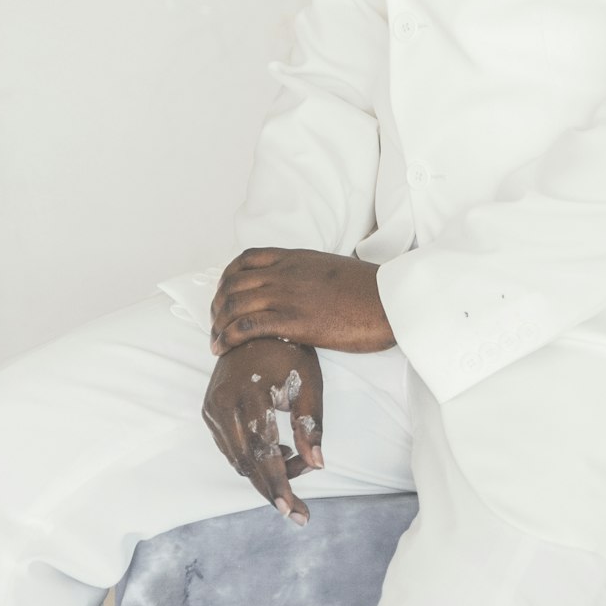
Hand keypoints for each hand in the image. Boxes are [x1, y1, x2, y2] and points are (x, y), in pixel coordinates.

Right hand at [201, 338, 323, 525]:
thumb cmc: (289, 353)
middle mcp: (223, 403)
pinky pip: (231, 447)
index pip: (264, 451)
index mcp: (250, 393)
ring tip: (296, 460)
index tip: (293, 511)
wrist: (256, 327)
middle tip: (298, 510)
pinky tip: (277, 448)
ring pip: (238, 459)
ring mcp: (212, 407)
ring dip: (265, 471)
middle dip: (273, 488)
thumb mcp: (308, 383)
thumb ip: (311, 425)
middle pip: (247, 462)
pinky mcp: (209, 410)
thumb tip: (317, 465)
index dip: (279, 483)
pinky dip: (253, 457)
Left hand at [209, 247, 394, 356]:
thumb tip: (307, 285)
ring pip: (235, 304)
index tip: (224, 295)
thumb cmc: (370, 290)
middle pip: (233, 283)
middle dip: (217, 304)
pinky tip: (222, 348)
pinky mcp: (293, 321)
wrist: (390, 300)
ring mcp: (288, 295)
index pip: (246, 259)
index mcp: (296, 257)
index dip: (227, 277)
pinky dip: (228, 337)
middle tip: (216, 324)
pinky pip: (247, 326)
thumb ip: (312, 274)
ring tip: (215, 341)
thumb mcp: (333, 269)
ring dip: (217, 324)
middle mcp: (286, 272)